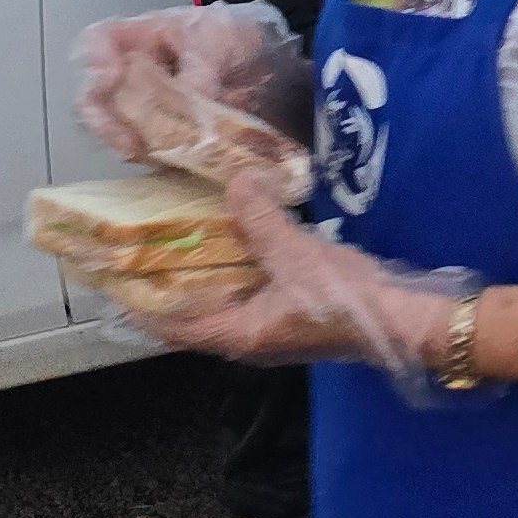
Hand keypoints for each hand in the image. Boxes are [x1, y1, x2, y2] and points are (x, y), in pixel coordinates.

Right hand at [74, 4, 311, 181]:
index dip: (94, 61)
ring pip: (120, 132)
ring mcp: (151, 111)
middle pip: (97, 98)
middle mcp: (138, 76)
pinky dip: (160, 163)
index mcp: (146, 38)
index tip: (111, 79)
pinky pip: (151, 155)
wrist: (281, 73)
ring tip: (157, 157)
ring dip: (132, 147)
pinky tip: (178, 165)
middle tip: (129, 145)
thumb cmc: (244, 39)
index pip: (100, 42)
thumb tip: (189, 100)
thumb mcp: (224, 38)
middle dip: (106, 123)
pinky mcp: (169, 141)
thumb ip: (201, 65)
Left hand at [139, 175, 461, 377]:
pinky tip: (239, 234)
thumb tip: (235, 180)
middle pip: (195, 313)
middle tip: (146, 243)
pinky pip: (252, 287)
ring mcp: (275, 327)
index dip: (139, 305)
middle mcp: (250, 337)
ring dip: (205, 272)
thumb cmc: (344, 300)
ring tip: (184, 231)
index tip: (112, 279)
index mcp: (240, 335)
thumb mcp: (296, 254)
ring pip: (225, 299)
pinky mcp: (296, 312)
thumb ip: (260, 219)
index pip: (172, 327)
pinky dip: (237, 265)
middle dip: (170, 283)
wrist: (406, 320)